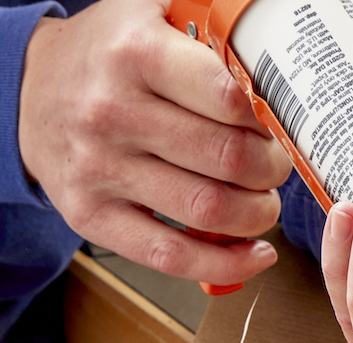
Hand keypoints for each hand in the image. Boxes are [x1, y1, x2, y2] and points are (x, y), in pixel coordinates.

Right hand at [18, 0, 293, 283]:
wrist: (27, 90)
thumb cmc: (110, 56)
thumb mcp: (156, 16)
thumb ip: (215, 36)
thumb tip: (280, 66)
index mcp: (136, 54)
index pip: (230, 98)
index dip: (270, 121)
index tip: (277, 127)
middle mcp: (112, 112)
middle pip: (228, 159)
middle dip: (271, 171)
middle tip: (275, 168)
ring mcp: (100, 169)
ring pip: (208, 210)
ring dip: (257, 214)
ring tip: (263, 203)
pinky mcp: (91, 216)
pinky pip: (170, 255)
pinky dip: (226, 262)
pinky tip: (255, 253)